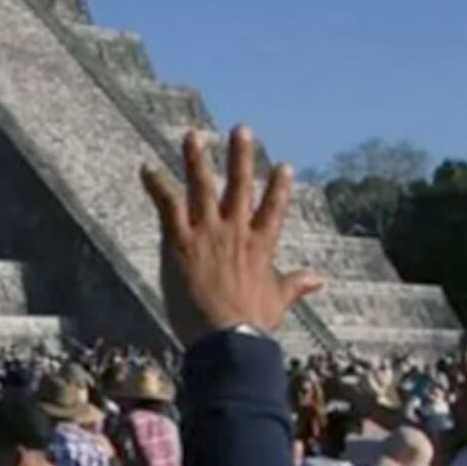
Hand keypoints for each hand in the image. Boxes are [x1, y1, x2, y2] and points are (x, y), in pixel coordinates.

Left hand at [143, 126, 313, 343]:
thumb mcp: (278, 301)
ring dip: (196, 159)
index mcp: (261, 245)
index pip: (274, 208)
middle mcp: (236, 231)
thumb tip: (320, 280)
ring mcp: (208, 232)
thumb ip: (296, 285)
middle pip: (240, 185)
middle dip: (241, 155)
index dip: (279, 186)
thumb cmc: (252, 324)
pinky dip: (156, 185)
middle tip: (242, 129)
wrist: (227, 336)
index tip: (284, 165)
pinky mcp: (181, 240)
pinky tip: (146, 169)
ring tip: (192, 135)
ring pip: (202, 186)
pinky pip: (167, 205)